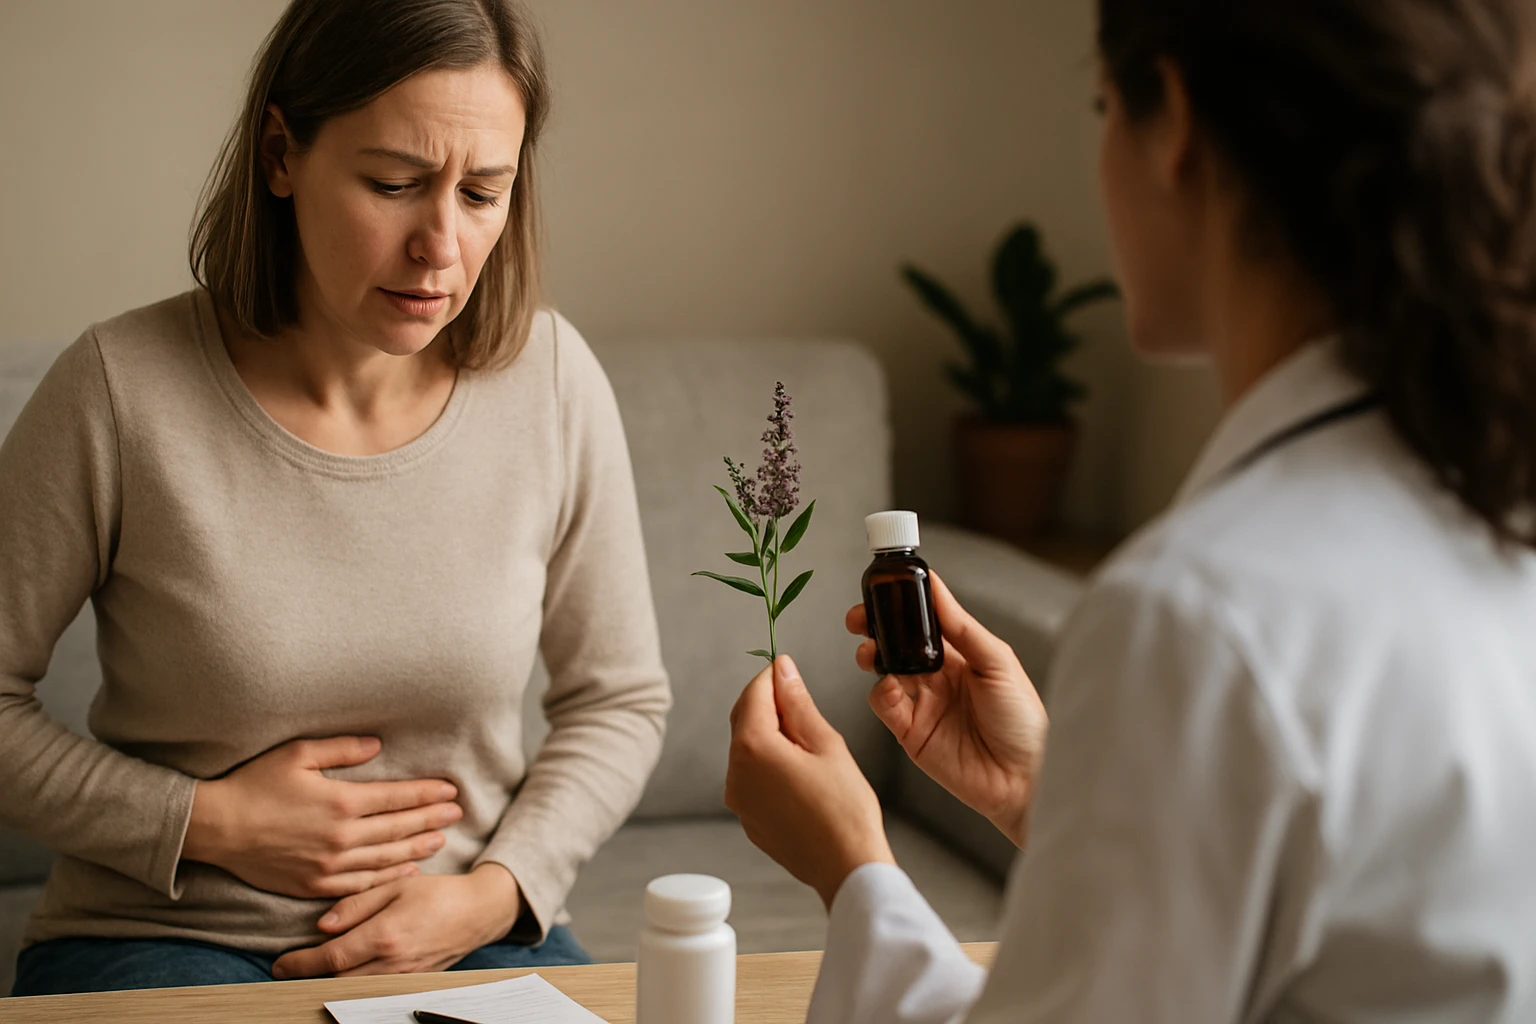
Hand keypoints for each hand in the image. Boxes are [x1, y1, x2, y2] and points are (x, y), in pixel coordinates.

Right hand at [183, 736, 462, 898]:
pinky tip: (406, 871)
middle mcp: (341, 837)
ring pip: (386, 859)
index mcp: (341, 801)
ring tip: (441, 841)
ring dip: (417, 849)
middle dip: (432, 819)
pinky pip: (361, 884)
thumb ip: (343, 749)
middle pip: (398, 828)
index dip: (427, 794)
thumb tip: (379, 745)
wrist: (216, 827)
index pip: (397, 798)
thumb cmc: (255, 783)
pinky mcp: (314, 885)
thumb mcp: (298, 753)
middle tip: (458, 813)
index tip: (450, 790)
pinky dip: (388, 878)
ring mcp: (329, 865)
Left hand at [271, 864, 523, 978]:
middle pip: (336, 978)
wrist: (478, 913)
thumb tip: (322, 925)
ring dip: (330, 980)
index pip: (330, 957)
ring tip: (314, 968)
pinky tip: (346, 973)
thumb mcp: (397, 886)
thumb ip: (357, 903)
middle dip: (311, 973)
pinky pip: (373, 990)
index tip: (279, 964)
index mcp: (385, 935)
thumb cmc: (438, 893)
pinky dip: (354, 984)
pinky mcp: (412, 984)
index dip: (300, 962)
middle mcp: (392, 962)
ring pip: (353, 988)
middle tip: (292, 964)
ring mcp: (403, 978)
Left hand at [725, 656, 894, 908]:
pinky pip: (751, 778)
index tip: (789, 667)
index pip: (754, 694)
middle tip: (803, 702)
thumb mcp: (827, 744)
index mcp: (753, 749)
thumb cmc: (845, 808)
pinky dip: (769, 764)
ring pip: (747, 749)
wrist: (847, 868)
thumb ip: (798, 704)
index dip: (772, 676)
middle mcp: (735, 773)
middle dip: (769, 704)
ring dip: (771, 736)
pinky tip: (801, 773)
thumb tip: (783, 670)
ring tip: (810, 744)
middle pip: (744, 720)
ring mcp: (738, 799)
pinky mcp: (747, 818)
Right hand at [848, 572, 1047, 846]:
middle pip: (898, 642)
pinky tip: (890, 687)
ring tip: (871, 651)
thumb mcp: (999, 663)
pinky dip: (880, 691)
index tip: (887, 585)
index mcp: (962, 654)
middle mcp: (939, 676)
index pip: (926, 620)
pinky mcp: (911, 731)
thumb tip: (937, 589)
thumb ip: (963, 628)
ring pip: (885, 669)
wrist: (1023, 780)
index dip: (904, 603)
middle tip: (860, 617)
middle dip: (875, 626)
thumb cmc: (1025, 723)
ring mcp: (923, 703)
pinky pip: (885, 704)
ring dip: (872, 655)